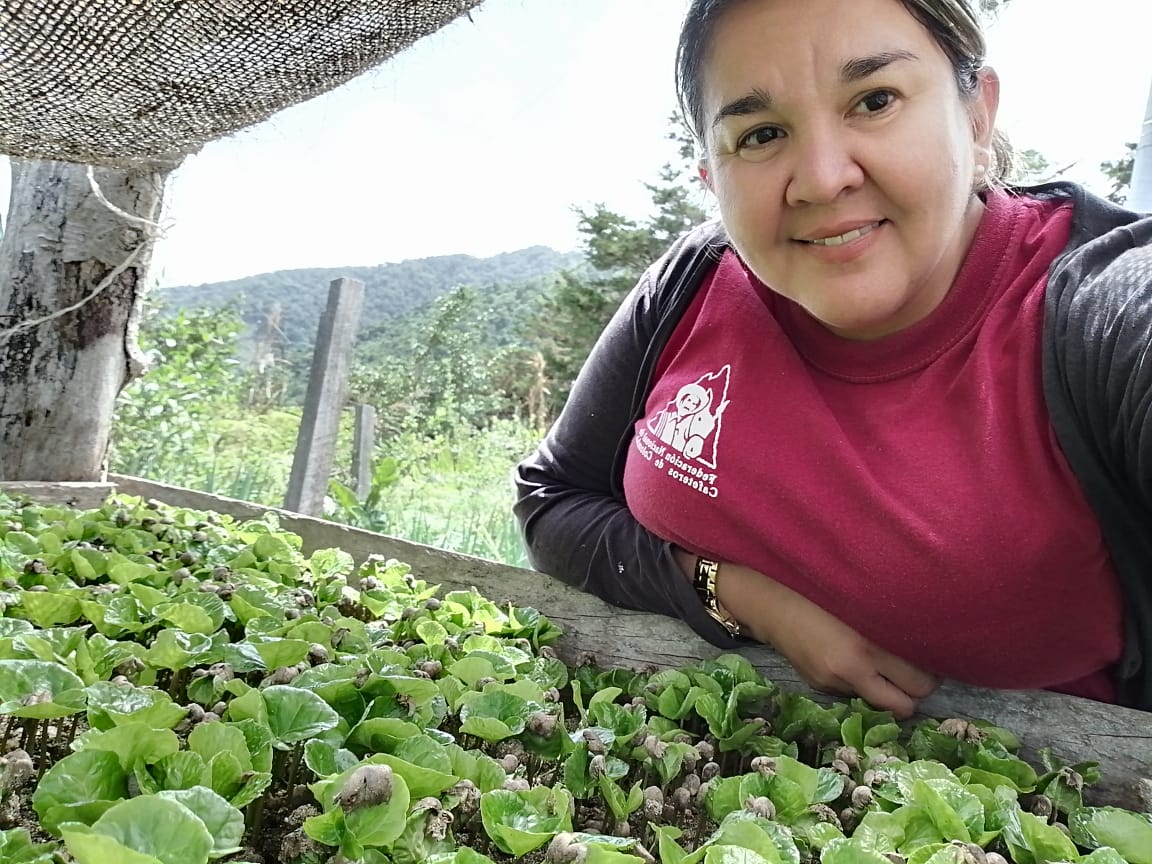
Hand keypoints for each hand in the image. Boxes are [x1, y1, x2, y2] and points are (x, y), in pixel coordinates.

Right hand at [718, 562, 937, 717]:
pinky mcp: (819, 686)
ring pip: (880, 704)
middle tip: (913, 670)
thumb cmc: (820, 590)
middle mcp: (851, 673)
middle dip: (913, 692)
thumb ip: (892, 625)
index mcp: (865, 649)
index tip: (930, 659)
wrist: (769, 602)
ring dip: (887, 690)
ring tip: (883, 664)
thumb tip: (928, 643)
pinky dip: (861, 683)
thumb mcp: (862, 602)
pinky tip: (852, 660)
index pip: (919, 683)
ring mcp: (833, 684)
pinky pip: (854, 694)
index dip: (930, 675)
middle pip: (905, 706)